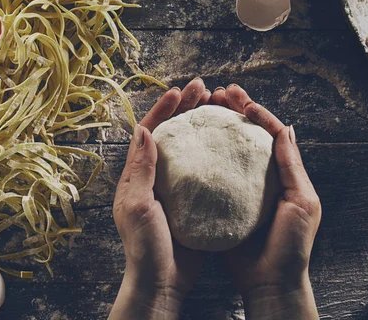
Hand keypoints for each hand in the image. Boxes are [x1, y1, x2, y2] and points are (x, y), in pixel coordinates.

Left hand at [110, 78, 210, 319]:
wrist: (162, 280)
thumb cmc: (145, 245)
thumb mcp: (137, 205)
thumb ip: (141, 168)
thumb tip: (144, 129)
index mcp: (137, 174)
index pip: (150, 131)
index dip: (164, 109)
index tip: (180, 90)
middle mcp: (155, 175)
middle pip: (171, 133)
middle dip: (186, 108)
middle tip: (205, 88)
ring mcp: (175, 186)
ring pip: (189, 146)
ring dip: (201, 124)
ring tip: (220, 106)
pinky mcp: (193, 199)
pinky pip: (204, 167)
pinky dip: (214, 150)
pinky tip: (230, 141)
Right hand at [211, 84, 320, 319]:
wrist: (270, 281)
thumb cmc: (291, 245)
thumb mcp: (301, 202)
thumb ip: (291, 166)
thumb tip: (285, 128)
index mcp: (282, 171)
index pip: (269, 131)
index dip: (254, 111)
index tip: (237, 97)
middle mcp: (259, 173)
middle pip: (246, 133)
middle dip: (233, 109)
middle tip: (217, 92)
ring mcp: (239, 186)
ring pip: (227, 147)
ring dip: (218, 124)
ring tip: (203, 106)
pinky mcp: (221, 200)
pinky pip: (212, 171)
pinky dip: (203, 153)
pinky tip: (191, 141)